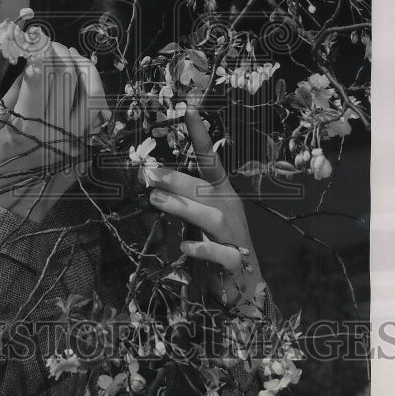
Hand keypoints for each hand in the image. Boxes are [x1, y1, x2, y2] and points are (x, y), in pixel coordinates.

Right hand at [0, 42, 109, 221]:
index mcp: (30, 123)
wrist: (6, 208)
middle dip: (59, 54)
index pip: (44, 73)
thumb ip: (18, 90)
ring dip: (81, 69)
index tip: (36, 38)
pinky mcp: (86, 150)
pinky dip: (90, 93)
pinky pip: (95, 115)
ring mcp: (78, 141)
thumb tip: (34, 63)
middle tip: (49, 45)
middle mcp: (60, 131)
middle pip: (69, 79)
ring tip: (68, 57)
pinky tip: (80, 81)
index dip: (41, 49)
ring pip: (91, 94)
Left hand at [147, 106, 263, 312]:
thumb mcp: (202, 215)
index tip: (190, 111)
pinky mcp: (234, 260)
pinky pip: (220, 252)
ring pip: (210, 216)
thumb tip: (153, 183)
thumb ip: (184, 199)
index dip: (202, 136)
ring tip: (156, 201)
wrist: (245, 283)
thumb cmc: (219, 241)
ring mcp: (234, 234)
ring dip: (183, 207)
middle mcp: (229, 208)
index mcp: (222, 194)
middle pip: (204, 189)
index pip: (211, 160)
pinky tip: (185, 245)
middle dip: (176, 180)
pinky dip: (203, 248)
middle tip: (149, 174)